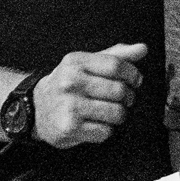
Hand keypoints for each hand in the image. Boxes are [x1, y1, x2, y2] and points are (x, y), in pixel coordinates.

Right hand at [31, 43, 146, 148]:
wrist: (37, 109)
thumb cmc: (69, 85)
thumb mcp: (87, 64)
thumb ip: (116, 56)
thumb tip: (143, 48)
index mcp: (75, 62)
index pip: (116, 65)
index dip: (133, 75)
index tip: (135, 81)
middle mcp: (69, 82)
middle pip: (119, 90)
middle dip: (128, 97)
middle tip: (123, 100)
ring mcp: (69, 105)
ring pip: (116, 113)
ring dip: (118, 115)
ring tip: (108, 112)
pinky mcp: (69, 127)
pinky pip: (106, 132)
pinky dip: (105, 131)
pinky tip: (94, 124)